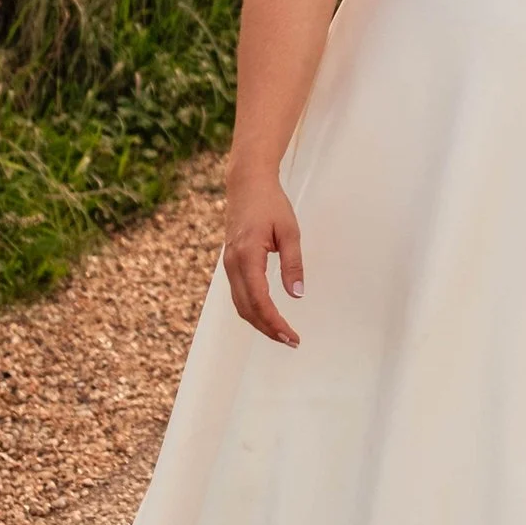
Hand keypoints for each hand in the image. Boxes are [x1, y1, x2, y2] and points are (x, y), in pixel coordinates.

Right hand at [223, 176, 303, 345]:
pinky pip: (239, 294)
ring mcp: (229, 264)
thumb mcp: (289, 231)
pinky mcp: (231, 262)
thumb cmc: (270, 204)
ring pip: (240, 304)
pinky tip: (267, 315)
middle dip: (268, 328)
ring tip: (282, 333)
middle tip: (291, 341)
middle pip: (247, 308)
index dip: (275, 322)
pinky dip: (252, 309)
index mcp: (247, 256)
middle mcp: (233, 264)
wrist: (246, 184)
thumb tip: (296, 294)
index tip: (292, 336)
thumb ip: (293, 264)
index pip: (260, 300)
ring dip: (260, 322)